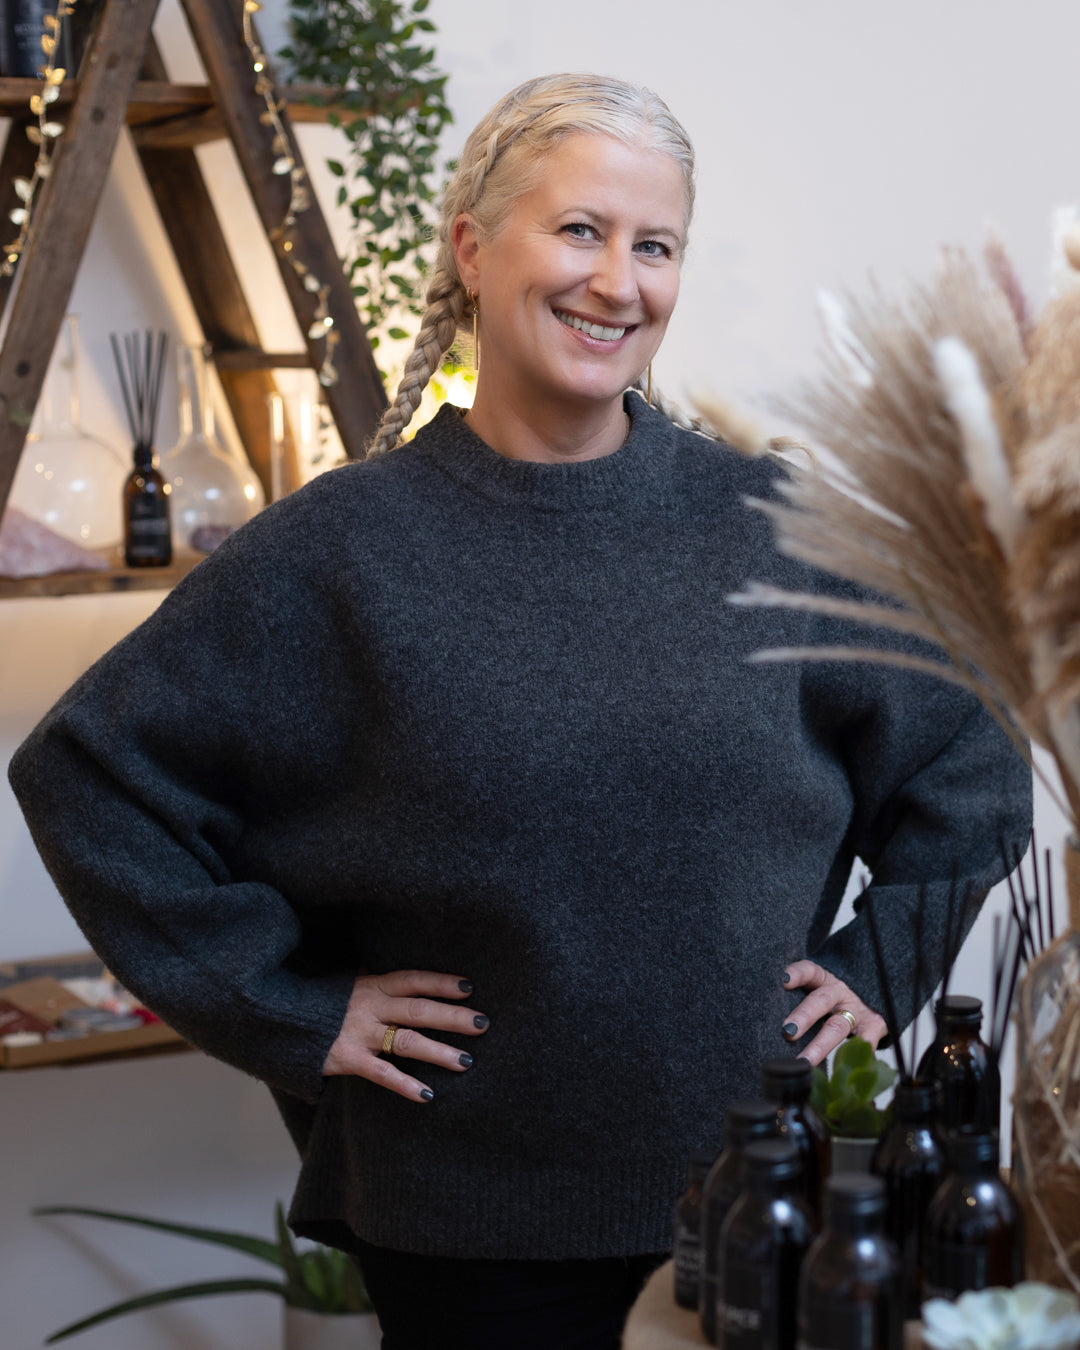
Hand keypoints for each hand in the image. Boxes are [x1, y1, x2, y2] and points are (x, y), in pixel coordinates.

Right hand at [322, 970, 489, 1102]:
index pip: (413, 979)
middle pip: (418, 1009)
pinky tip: (428, 1094)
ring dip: (439, 1051)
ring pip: (407, 1041)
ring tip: (467, 1062)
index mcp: (372, 985)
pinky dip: (405, 1084)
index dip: (441, 982)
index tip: (470, 987)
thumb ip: (374, 981)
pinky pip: (381, 1073)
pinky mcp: (347, 1059)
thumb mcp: (347, 983)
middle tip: (483, 1023)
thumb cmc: (319, 1002)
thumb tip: (404, 975)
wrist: (279, 1020)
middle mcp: (369, 1006)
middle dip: (453, 1016)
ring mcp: (359, 1033)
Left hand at [780, 960, 886, 1066]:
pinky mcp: (874, 1024)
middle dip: (804, 1016)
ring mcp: (856, 1008)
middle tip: (788, 1032)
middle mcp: (838, 991)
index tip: (783, 981)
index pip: (808, 970)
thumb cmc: (831, 995)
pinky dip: (861, 1050)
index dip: (797, 973)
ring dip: (820, 1044)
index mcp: (822, 979)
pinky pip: (868, 1038)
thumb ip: (795, 997)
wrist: (871, 993)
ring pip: (837, 1026)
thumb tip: (764, 1018)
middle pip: (821, 1000)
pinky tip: (850, 1064)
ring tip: (804, 1061)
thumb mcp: (816, 987)